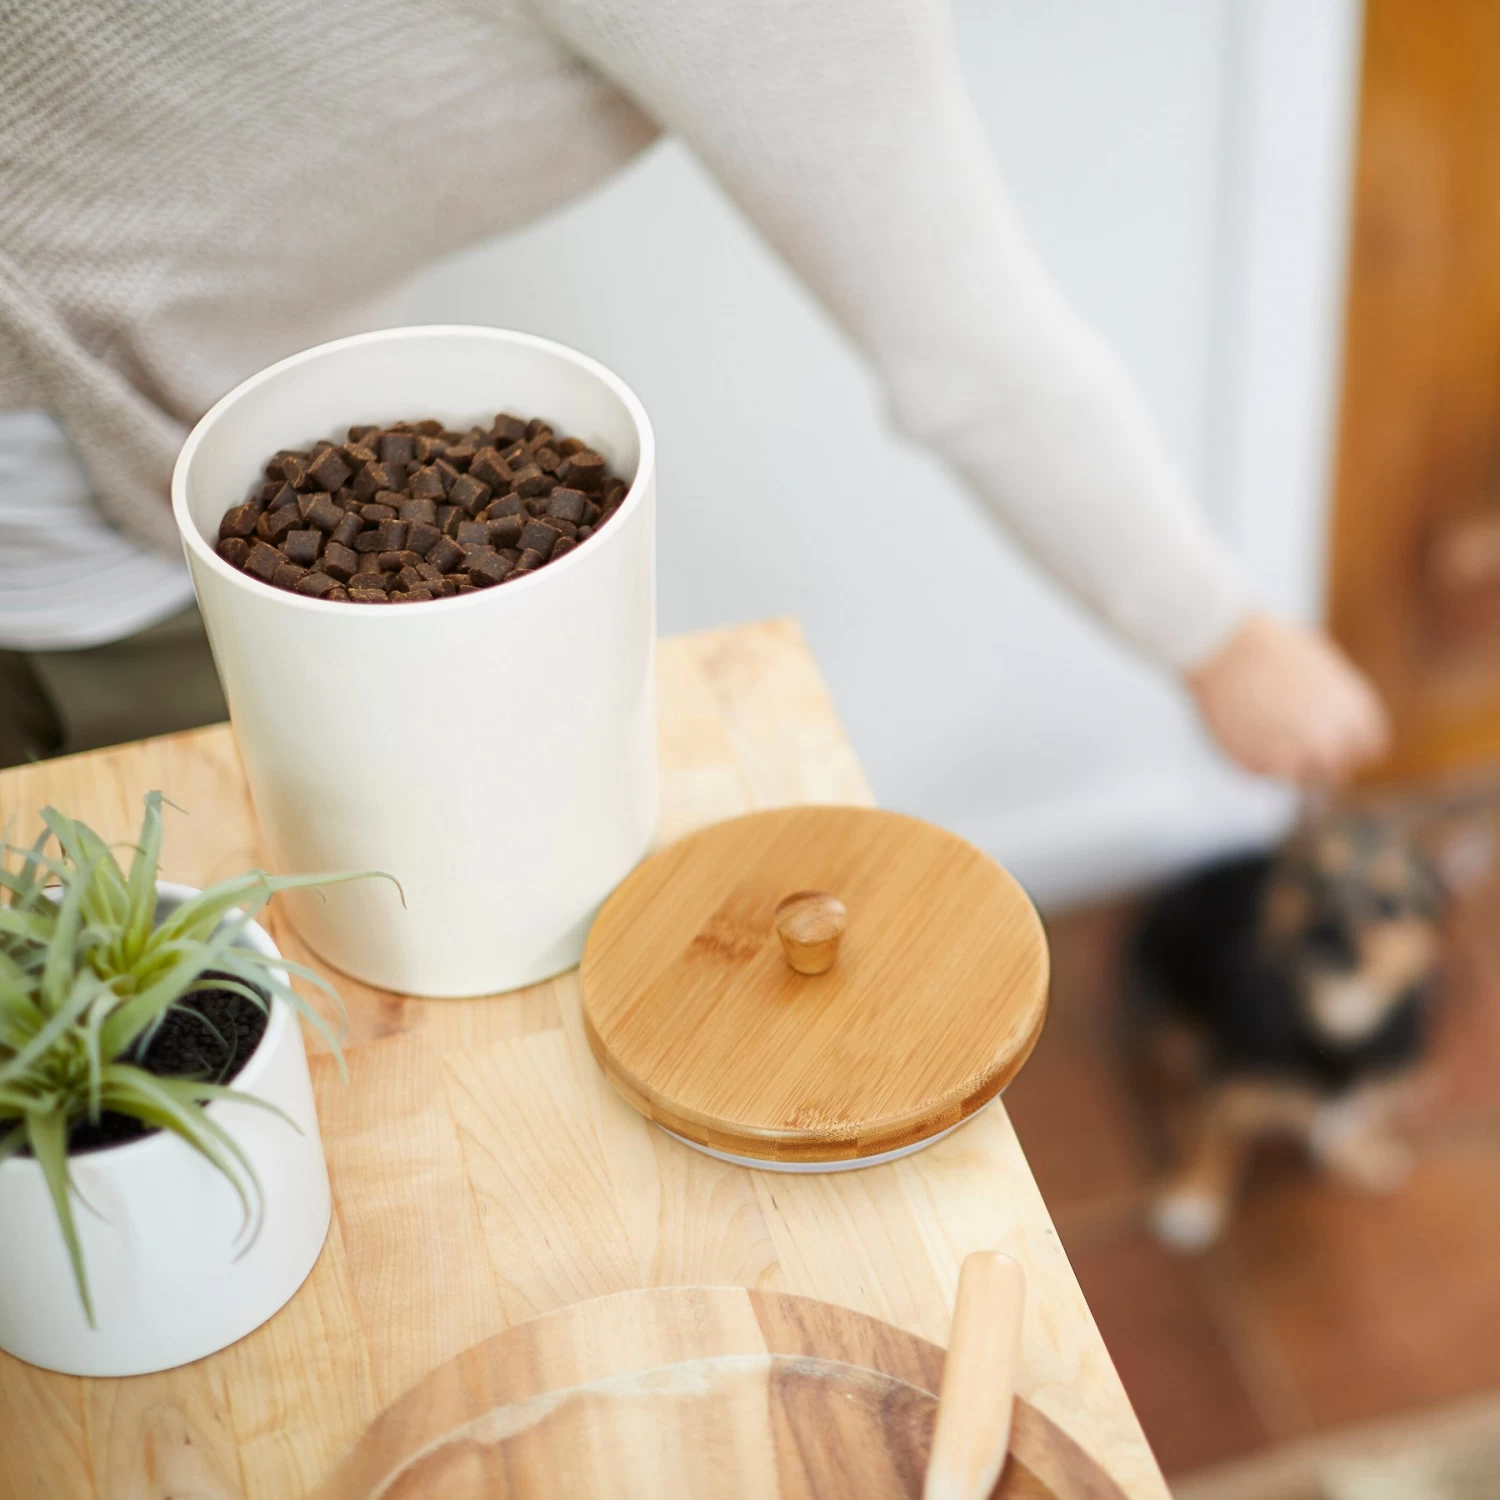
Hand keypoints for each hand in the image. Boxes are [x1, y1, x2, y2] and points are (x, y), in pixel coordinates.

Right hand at [1186, 614, 1388, 782]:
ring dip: (1286, 761)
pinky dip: (1252, 754)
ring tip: (1263, 724)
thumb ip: (1337, 709)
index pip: (1369, 750)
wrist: (1223, 646)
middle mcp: (1329, 744)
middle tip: (1293, 735)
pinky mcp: (1253, 766)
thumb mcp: (1323, 671)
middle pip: (1336, 772)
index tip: (1331, 737)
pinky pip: (1260, 771)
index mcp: (1356, 716)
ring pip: (1298, 779)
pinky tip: (1240, 722)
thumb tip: (1335, 732)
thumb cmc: (1272, 647)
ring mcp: (1291, 759)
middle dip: (1319, 760)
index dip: (1350, 745)